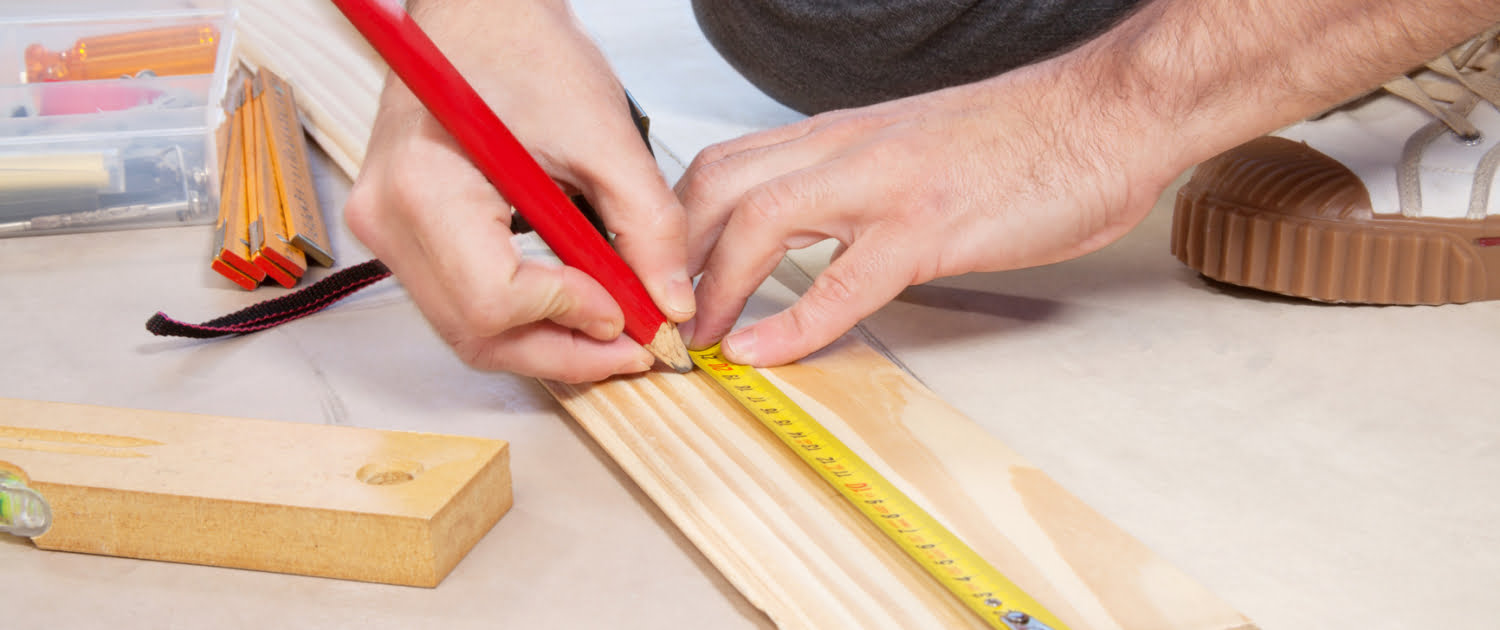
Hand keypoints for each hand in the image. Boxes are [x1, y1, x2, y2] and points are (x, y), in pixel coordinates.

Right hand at [344, 0, 693, 382]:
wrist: (480, 16)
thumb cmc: (523, 49)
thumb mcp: (604, 135)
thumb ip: (645, 225)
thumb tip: (670, 303)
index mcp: (425, 184)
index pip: (494, 299)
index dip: (571, 316)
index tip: (630, 311)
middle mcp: (388, 217)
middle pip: (476, 333)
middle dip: (564, 350)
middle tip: (634, 346)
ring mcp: (388, 231)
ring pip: (468, 332)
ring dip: (547, 342)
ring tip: (613, 327)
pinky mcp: (405, 236)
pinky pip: (462, 305)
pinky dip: (523, 319)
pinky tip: (576, 305)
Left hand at [677, 57, 1180, 365]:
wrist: (1110, 111)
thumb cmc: (1024, 139)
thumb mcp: (915, 151)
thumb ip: (857, 180)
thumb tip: (814, 228)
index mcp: (841, 135)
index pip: (725, 165)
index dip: (675, 225)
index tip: (661, 279)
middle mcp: (847, 149)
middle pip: (716, 185)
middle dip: (670, 254)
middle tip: (656, 315)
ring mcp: (886, 185)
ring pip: (759, 220)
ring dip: (711, 285)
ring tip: (694, 339)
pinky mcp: (931, 226)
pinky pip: (844, 280)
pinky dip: (792, 323)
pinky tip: (762, 352)